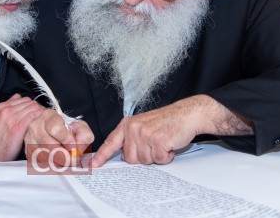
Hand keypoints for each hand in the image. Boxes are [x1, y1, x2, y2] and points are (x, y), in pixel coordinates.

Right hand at [0, 93, 44, 160]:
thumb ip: (5, 107)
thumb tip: (16, 97)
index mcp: (2, 107)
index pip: (22, 99)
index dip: (30, 103)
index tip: (34, 108)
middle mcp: (7, 111)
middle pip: (28, 102)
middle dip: (36, 106)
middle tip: (41, 112)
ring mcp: (12, 119)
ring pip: (31, 108)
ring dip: (38, 111)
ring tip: (42, 116)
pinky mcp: (18, 129)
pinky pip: (31, 117)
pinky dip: (37, 116)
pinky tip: (40, 120)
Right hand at [24, 109, 93, 158]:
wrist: (47, 127)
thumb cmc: (64, 128)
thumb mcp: (78, 126)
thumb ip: (83, 134)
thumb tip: (78, 147)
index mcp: (48, 116)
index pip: (56, 129)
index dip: (67, 141)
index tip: (74, 148)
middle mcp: (36, 127)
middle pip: (49, 146)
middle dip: (64, 156)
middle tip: (73, 159)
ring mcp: (29, 139)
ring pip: (44, 157)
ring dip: (58, 162)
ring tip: (65, 159)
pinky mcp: (27, 152)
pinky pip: (40, 163)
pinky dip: (51, 165)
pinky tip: (56, 161)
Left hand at [91, 95, 253, 166]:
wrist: (186, 114)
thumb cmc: (166, 121)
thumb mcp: (143, 125)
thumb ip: (131, 138)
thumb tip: (124, 157)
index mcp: (128, 124)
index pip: (111, 143)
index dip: (102, 156)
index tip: (93, 165)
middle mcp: (133, 129)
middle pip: (131, 159)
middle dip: (144, 156)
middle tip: (154, 144)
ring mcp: (145, 134)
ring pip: (145, 161)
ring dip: (156, 156)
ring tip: (163, 142)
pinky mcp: (158, 141)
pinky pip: (159, 160)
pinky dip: (166, 156)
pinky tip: (169, 144)